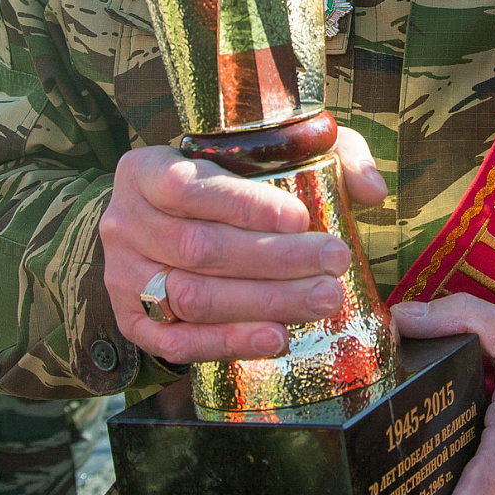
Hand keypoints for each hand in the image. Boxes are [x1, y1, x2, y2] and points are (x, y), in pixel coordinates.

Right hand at [100, 127, 386, 364]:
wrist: (157, 224)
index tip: (301, 217)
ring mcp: (123, 277)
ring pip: (193, 297)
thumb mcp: (264, 151)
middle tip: (334, 262)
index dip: (244, 205)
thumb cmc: (222, 181)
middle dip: (274, 260)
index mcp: (145, 170)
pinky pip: (178, 342)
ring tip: (323, 299)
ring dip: (263, 302)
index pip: (189, 187)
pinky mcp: (132, 322)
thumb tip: (371, 189)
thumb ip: (323, 155)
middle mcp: (125, 222)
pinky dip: (230, 342)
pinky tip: (278, 337)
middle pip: (200, 248)